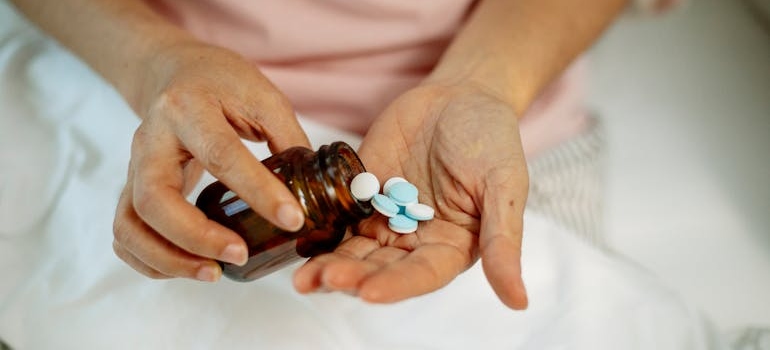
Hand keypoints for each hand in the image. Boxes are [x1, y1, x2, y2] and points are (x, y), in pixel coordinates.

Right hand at [112, 43, 309, 281]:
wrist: (175, 72)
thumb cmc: (222, 82)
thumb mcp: (262, 97)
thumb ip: (288, 139)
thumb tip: (319, 190)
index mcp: (188, 108)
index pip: (221, 155)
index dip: (258, 192)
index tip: (292, 219)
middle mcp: (151, 139)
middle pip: (154, 199)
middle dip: (196, 237)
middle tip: (239, 255)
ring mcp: (135, 166)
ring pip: (130, 224)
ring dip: (168, 258)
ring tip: (213, 272)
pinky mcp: (132, 187)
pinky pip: (125, 233)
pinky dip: (149, 260)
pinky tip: (188, 267)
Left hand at [294, 81, 528, 308]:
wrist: (461, 95)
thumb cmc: (492, 139)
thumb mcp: (505, 186)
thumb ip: (504, 241)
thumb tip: (519, 301)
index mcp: (451, 246)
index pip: (421, 275)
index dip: (395, 286)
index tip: (368, 292)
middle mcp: (415, 239)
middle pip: (380, 268)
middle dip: (351, 276)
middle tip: (322, 280)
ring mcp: (385, 217)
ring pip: (353, 250)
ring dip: (328, 263)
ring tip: (302, 276)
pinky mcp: (362, 193)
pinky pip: (337, 216)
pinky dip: (319, 229)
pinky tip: (298, 238)